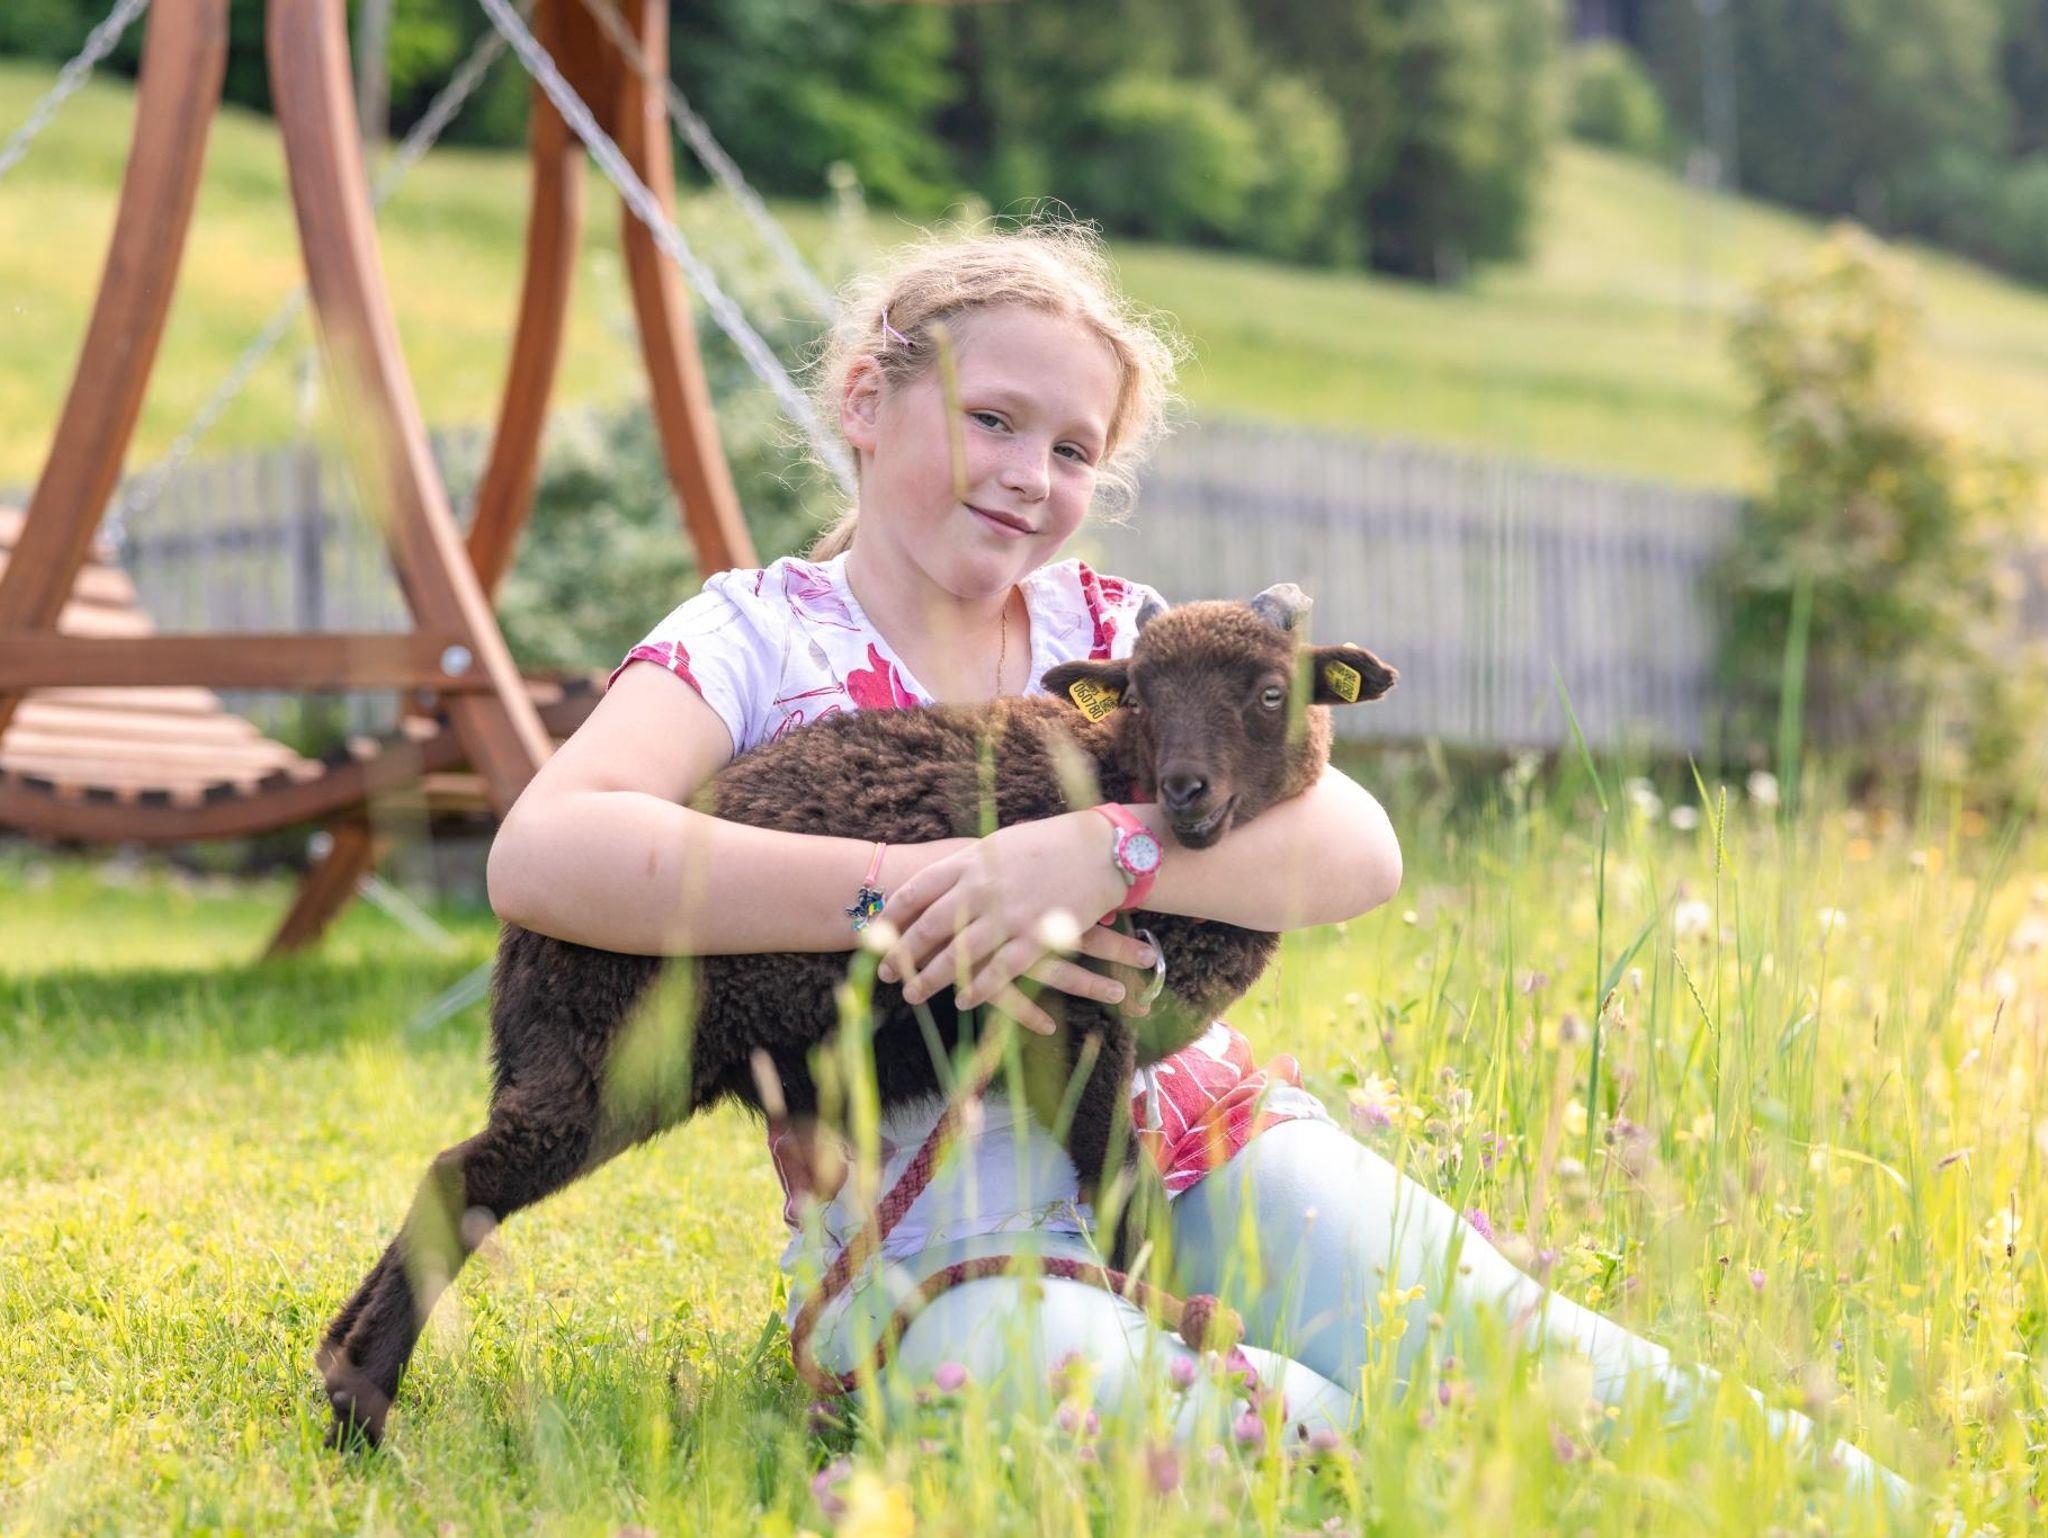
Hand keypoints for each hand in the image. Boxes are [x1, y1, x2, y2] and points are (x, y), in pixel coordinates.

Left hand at [873, 813, 1152, 1034]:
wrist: (1100, 849)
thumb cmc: (1049, 844)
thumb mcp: (999, 845)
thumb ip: (968, 864)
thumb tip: (940, 881)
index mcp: (971, 860)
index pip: (917, 890)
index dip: (892, 915)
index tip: (874, 933)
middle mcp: (983, 888)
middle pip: (930, 926)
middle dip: (902, 952)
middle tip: (885, 973)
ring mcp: (1008, 914)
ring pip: (958, 953)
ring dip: (931, 977)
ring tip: (912, 995)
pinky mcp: (1035, 936)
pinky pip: (1000, 970)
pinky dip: (978, 988)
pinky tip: (963, 1000)